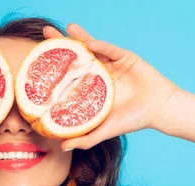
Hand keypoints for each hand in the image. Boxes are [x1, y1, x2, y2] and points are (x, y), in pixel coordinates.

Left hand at [43, 23, 178, 149]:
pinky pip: (111, 50)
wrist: (158, 110)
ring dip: (79, 37)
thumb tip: (62, 148)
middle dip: (60, 43)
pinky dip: (101, 46)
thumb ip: (85, 138)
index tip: (36, 59)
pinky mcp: (125, 57)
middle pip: (75, 55)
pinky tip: (91, 44)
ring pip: (92, 47)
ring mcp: (110, 63)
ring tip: (66, 28)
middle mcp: (97, 72)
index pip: (67, 73)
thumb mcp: (104, 131)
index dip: (53, 65)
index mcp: (89, 87)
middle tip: (45, 31)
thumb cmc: (131, 120)